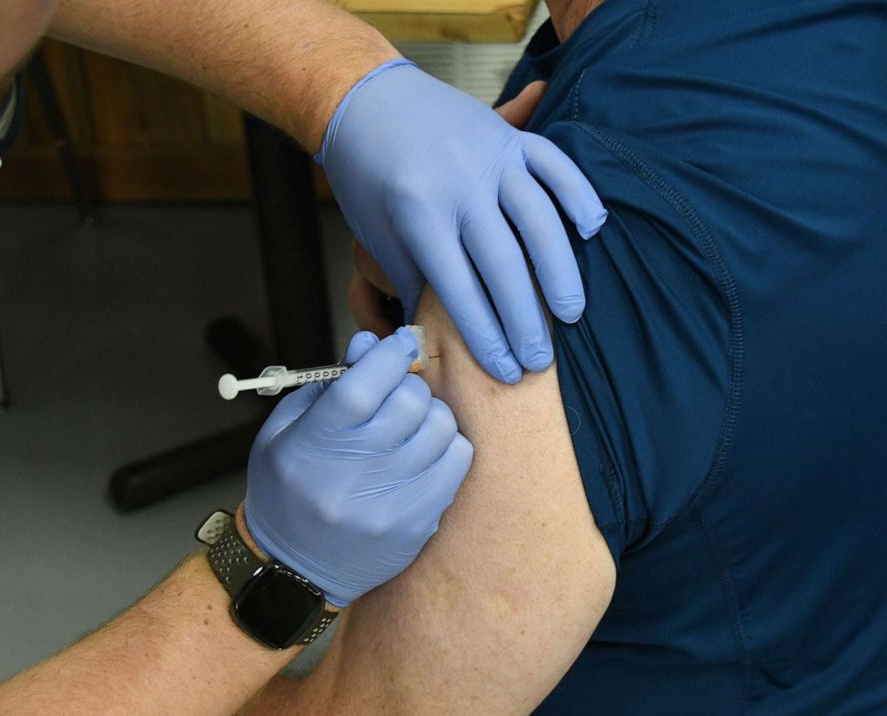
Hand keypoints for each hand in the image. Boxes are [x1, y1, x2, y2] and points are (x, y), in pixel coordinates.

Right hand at [243, 328, 472, 605]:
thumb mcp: (284, 432)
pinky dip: (448, 444)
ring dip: (430, 413)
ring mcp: (390, 504)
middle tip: (397, 391)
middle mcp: (352, 477)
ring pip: (440, 427)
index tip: (399, 343)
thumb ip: (326, 386)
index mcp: (312, 447)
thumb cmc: (286, 491)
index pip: (362, 388)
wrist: (293, 570)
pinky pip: (458, 462)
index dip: (388, 356)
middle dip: (407, 384)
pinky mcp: (418, 524)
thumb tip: (370, 345)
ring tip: (411, 423)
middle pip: (407, 403)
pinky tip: (426, 449)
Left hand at [319, 61, 606, 382]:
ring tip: (570, 314)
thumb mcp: (379, 235)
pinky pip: (555, 166)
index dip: (487, 337)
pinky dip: (578, 195)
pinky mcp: (509, 134)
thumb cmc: (367, 177)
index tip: (506, 371)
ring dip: (560, 271)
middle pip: (505, 264)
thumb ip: (414, 282)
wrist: (366, 100)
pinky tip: (592, 231)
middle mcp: (459, 183)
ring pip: (539, 220)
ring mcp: (490, 154)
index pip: (462, 290)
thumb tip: (435, 341)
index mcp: (419, 213)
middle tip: (541, 359)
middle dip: (525, 320)